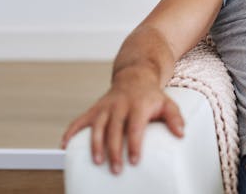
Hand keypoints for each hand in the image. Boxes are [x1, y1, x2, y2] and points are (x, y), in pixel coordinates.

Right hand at [60, 70, 183, 173]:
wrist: (134, 77)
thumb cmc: (151, 96)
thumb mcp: (167, 103)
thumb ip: (175, 118)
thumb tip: (181, 134)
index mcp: (138, 105)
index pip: (135, 127)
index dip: (134, 144)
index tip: (134, 161)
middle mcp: (119, 105)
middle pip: (114, 129)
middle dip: (114, 150)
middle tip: (116, 168)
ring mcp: (105, 107)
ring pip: (96, 126)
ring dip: (94, 144)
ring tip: (96, 161)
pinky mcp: (94, 109)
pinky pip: (79, 120)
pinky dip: (70, 132)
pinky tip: (64, 146)